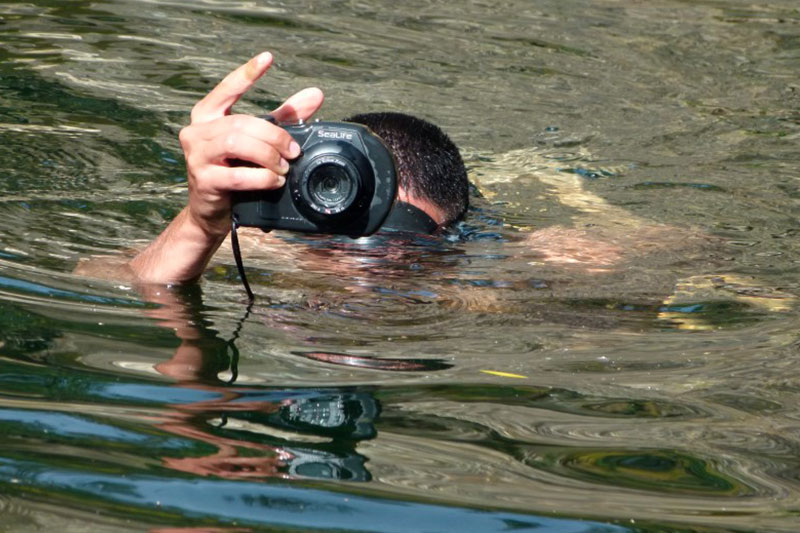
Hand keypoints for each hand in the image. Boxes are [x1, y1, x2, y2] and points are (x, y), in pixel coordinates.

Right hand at [179, 51, 323, 236]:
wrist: (212, 212)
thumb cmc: (235, 172)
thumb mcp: (258, 142)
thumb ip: (283, 119)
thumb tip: (315, 94)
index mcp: (207, 116)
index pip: (227, 89)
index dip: (247, 73)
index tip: (268, 58)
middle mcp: (196, 132)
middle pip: (241, 123)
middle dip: (274, 136)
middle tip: (294, 150)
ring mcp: (196, 156)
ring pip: (237, 143)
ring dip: (268, 155)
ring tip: (283, 167)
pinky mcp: (203, 180)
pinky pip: (238, 175)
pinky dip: (262, 177)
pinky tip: (274, 181)